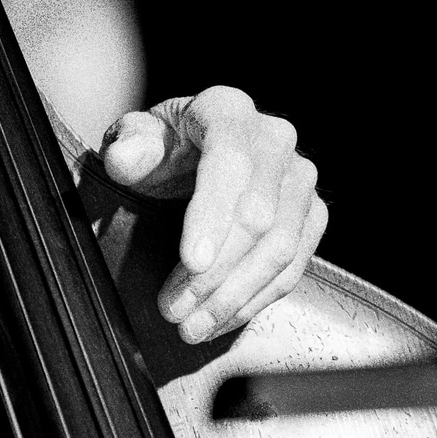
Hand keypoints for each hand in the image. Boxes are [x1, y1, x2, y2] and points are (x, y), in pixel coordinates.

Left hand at [99, 86, 326, 344]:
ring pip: (279, 249)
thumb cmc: (163, 148)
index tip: (192, 262)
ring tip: (191, 326)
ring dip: (234, 296)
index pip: (229, 163)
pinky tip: (220, 321)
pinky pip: (292, 267)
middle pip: (257, 216)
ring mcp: (299, 179)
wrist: (194, 153)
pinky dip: (255, 300)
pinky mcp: (312, 215)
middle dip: (215, 272)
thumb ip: (129, 147)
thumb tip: (124, 159)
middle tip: (174, 309)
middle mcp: (275, 140)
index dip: (213, 216)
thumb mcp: (136, 139)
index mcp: (229, 111)